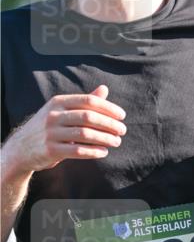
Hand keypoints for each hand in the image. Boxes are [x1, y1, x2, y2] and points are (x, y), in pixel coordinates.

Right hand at [3, 85, 125, 174]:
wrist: (23, 147)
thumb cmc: (49, 128)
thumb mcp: (62, 111)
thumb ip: (83, 102)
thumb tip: (104, 89)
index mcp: (58, 102)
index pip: (88, 101)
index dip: (108, 108)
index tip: (122, 116)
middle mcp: (54, 115)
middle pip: (88, 117)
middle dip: (109, 124)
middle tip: (122, 131)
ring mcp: (51, 133)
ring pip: (84, 134)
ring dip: (104, 138)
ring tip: (116, 142)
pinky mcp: (51, 150)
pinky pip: (77, 151)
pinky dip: (94, 151)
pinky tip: (104, 152)